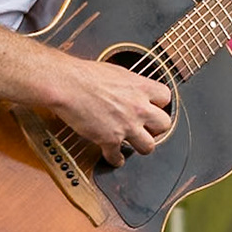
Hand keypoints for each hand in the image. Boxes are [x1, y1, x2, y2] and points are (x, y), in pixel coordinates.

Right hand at [49, 54, 173, 165]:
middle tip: (148, 128)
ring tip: (135, 145)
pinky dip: (115, 159)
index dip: (158, 104)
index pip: (165, 97)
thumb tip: (130, 87)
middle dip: (156, 128)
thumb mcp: (116, 71)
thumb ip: (129, 84)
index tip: (153, 107)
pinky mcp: (109, 139)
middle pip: (164, 124)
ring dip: (141, 146)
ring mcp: (126, 125)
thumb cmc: (84, 74)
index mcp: (141, 87)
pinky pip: (118, 157)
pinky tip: (114, 158)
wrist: (66, 84)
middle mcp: (138, 108)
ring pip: (148, 146)